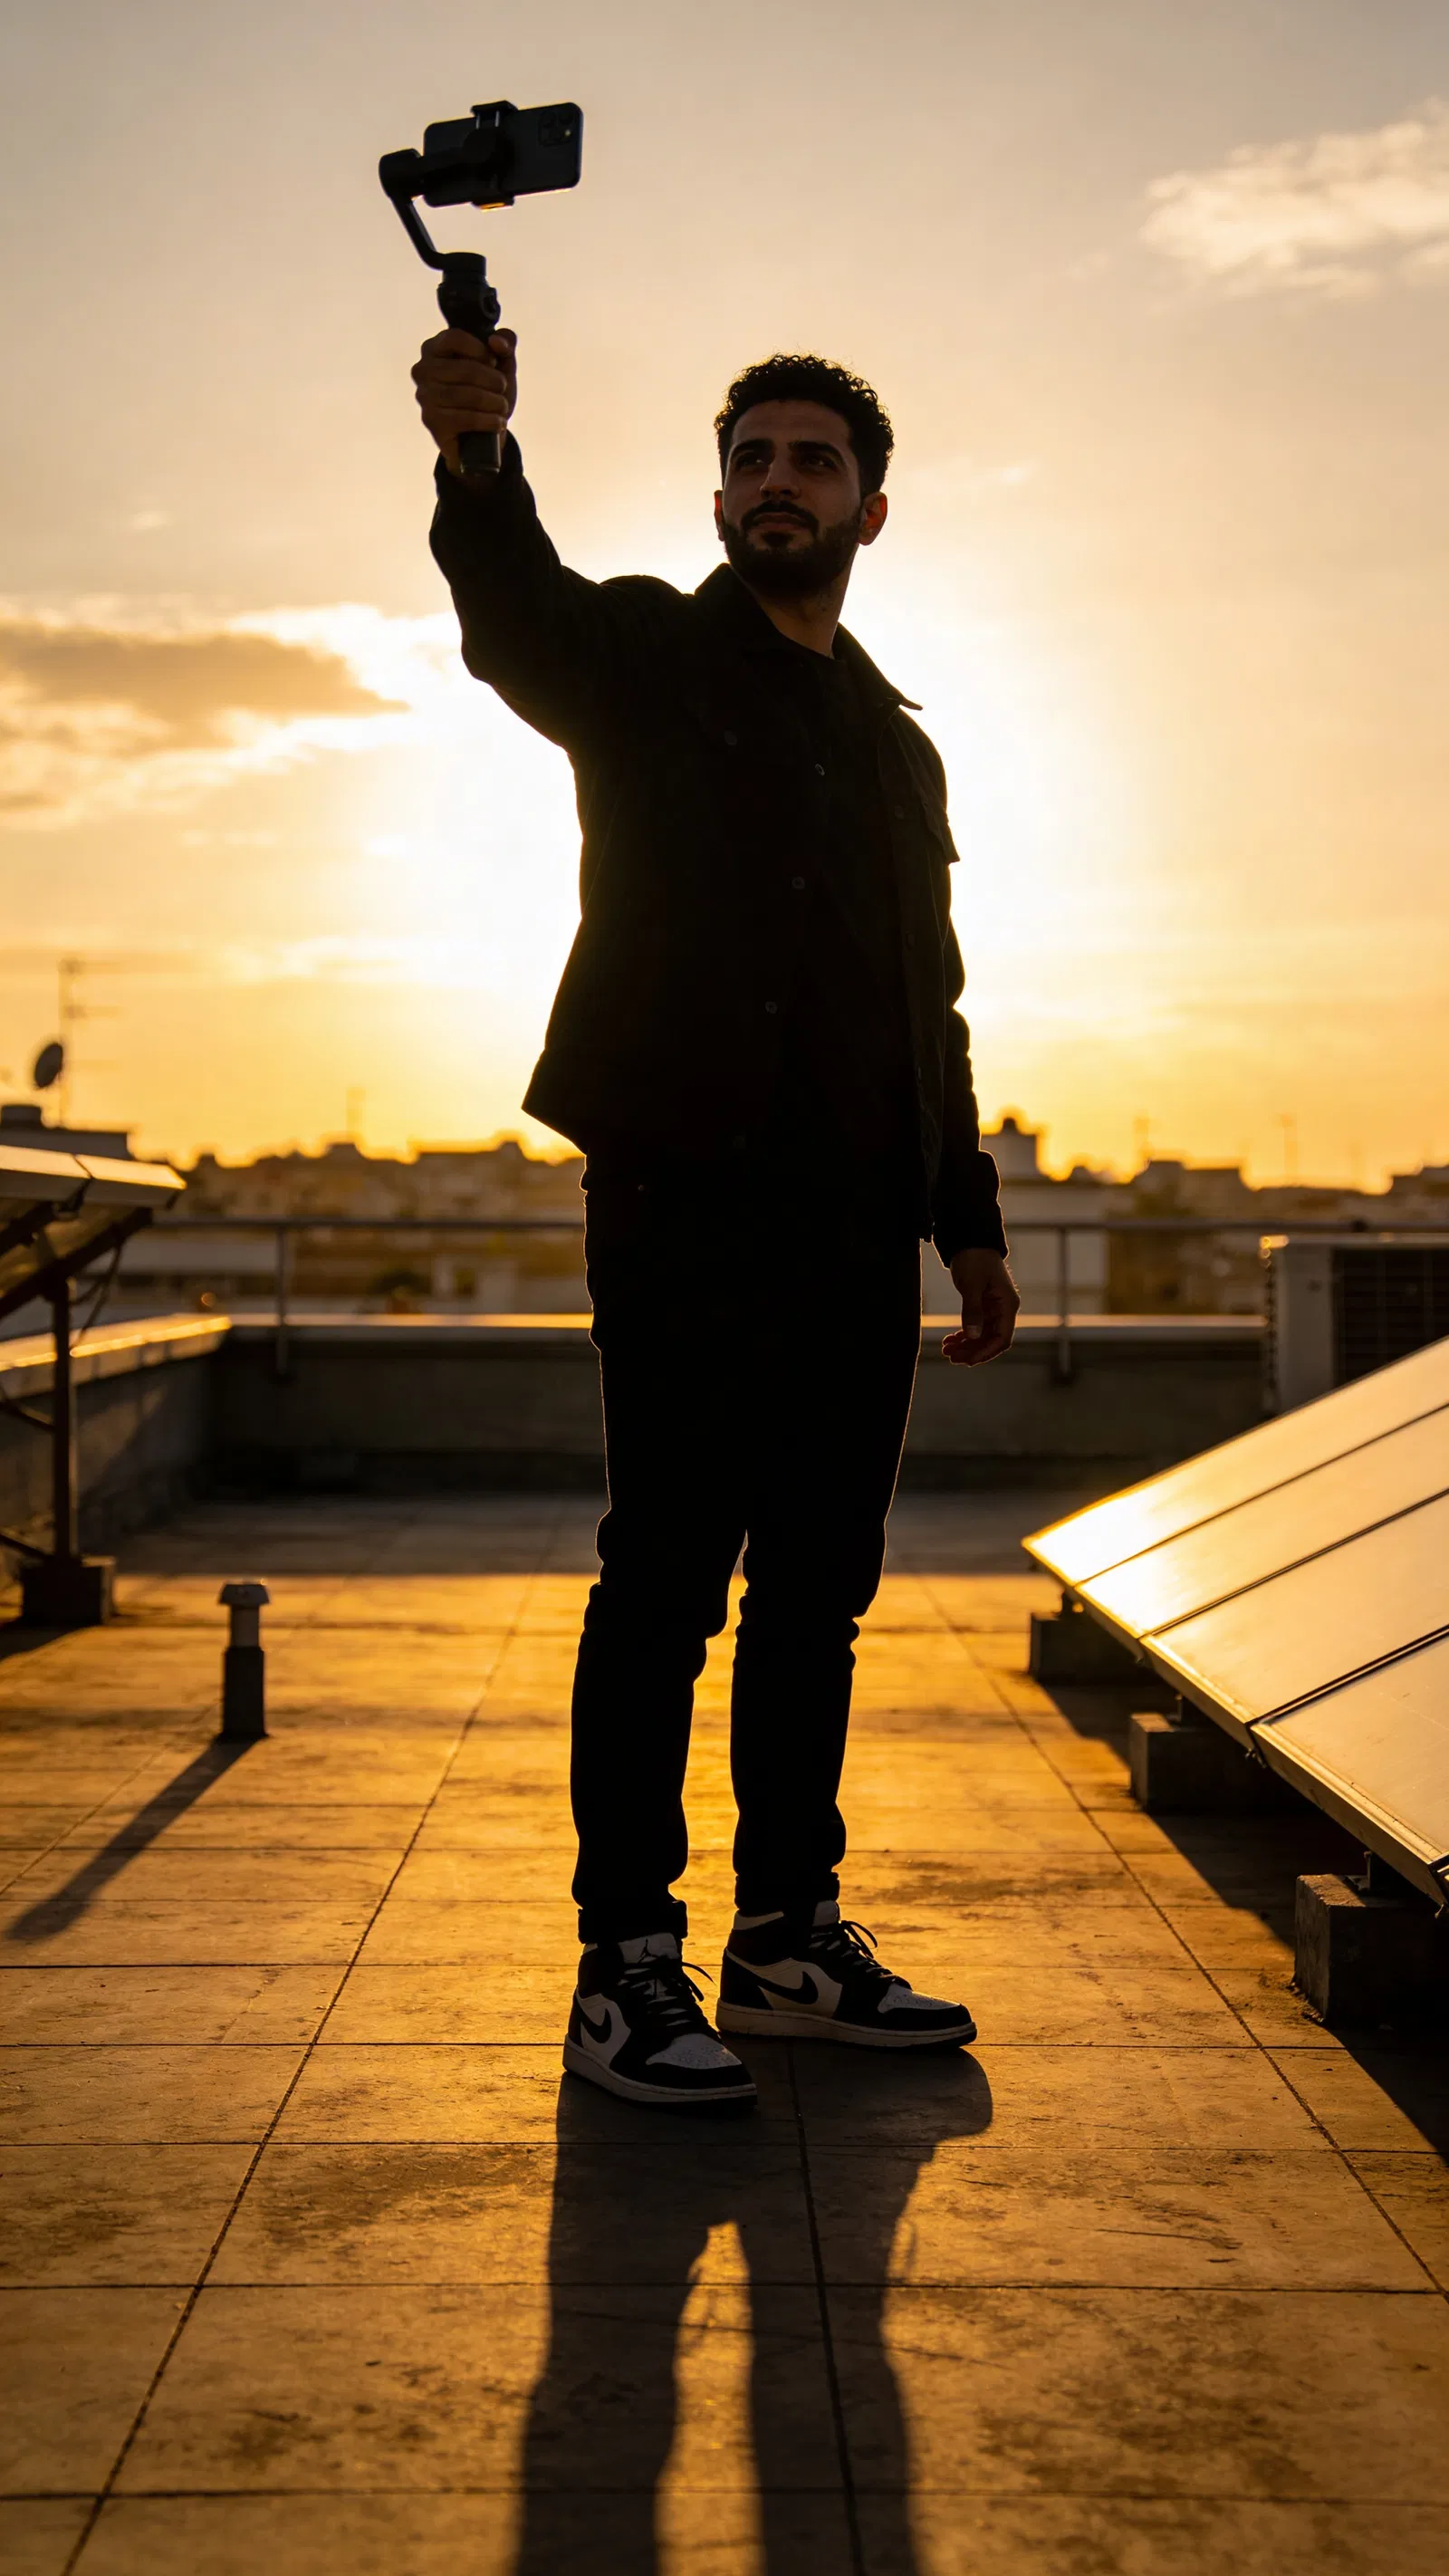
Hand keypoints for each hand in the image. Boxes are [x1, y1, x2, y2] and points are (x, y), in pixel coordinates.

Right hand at [412, 326, 517, 476]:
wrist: (480, 437)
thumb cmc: (487, 392)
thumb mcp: (502, 364)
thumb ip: (506, 342)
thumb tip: (496, 341)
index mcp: (434, 348)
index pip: (454, 338)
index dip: (481, 350)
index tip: (493, 362)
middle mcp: (423, 370)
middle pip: (465, 369)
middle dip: (493, 380)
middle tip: (502, 388)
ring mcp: (424, 396)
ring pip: (465, 395)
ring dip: (493, 401)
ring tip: (502, 406)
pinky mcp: (431, 421)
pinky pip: (464, 418)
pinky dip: (487, 420)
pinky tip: (498, 422)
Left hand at [942, 1247, 1018, 1365]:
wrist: (971, 1241)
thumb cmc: (975, 1259)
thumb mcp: (971, 1285)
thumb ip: (972, 1310)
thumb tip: (972, 1336)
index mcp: (1007, 1305)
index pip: (1002, 1338)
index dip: (986, 1352)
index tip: (968, 1361)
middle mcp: (1003, 1310)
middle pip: (991, 1340)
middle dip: (971, 1351)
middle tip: (950, 1357)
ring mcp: (994, 1308)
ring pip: (982, 1336)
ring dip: (966, 1345)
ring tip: (946, 1350)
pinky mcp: (983, 1306)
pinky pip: (976, 1327)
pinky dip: (963, 1335)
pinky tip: (949, 1340)